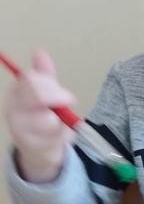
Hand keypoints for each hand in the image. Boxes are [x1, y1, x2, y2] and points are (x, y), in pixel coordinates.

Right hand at [3, 50, 76, 182]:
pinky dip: (64, 134)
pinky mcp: (32, 146)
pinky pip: (56, 136)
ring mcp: (20, 129)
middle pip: (37, 96)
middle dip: (59, 98)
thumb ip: (43, 75)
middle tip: (70, 101)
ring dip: (62, 120)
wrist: (38, 150)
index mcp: (15, 94)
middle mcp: (12, 110)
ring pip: (48, 119)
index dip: (51, 84)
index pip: (31, 80)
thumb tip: (39, 53)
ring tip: (61, 122)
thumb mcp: (44, 94)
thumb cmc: (41, 117)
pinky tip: (60, 135)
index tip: (63, 91)